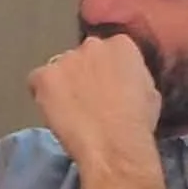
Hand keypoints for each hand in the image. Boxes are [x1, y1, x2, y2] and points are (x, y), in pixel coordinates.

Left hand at [29, 32, 159, 169]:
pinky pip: (37, 80)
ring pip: (60, 67)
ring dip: (64, 83)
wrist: (114, 143)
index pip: (110, 49)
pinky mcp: (45, 77)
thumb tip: (125, 82)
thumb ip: (134, 76)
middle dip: (85, 72)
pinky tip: (52, 110)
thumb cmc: (137, 123)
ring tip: (70, 109)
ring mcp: (66, 59)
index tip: (108, 86)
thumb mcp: (150, 92)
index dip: (107, 70)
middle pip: (84, 55)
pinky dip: (41, 93)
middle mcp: (92, 44)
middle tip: (90, 98)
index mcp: (122, 44)